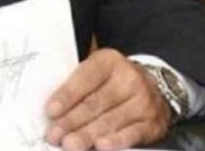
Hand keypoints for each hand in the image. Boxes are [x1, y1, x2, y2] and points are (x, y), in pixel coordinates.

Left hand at [44, 48, 170, 150]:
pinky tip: (101, 146)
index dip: (67, 95)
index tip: (51, 111)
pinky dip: (116, 141)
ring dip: (87, 134)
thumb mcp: (97, 72)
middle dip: (72, 121)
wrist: (154, 88)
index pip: (86, 77)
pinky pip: (132, 134)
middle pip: (96, 102)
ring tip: (70, 144)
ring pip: (110, 120)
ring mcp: (143, 101)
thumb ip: (76, 83)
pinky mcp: (152, 123)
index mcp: (110, 61)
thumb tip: (51, 109)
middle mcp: (129, 79)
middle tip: (54, 134)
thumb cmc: (113, 82)